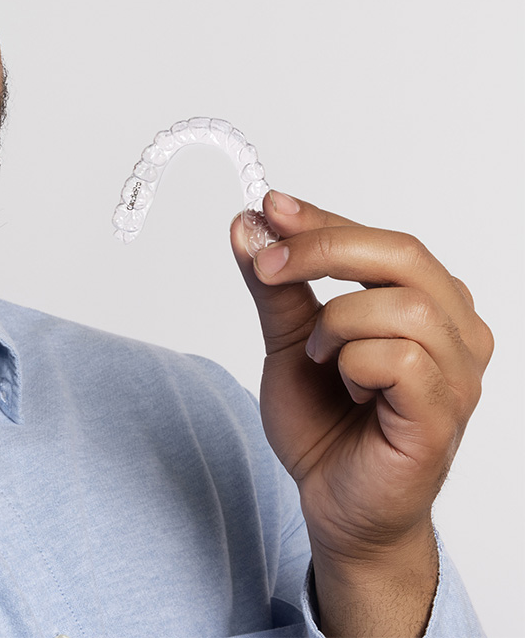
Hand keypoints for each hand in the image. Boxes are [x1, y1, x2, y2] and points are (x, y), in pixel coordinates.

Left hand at [230, 191, 491, 636]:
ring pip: (403, 305)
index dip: (321, 218)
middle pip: (402, 253)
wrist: (333, 503)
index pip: (381, 239)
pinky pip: (402, 359)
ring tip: (321, 358)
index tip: (269, 206)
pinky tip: (350, 391)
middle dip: (322, 249)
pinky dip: (355, 366)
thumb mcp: (288, 340)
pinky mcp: (443, 414)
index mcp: (427, 301)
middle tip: (266, 266)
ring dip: (338, 324)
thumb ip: (276, 286)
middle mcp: (456, 330)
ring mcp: (459, 373)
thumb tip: (250, 224)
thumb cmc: (326, 423)